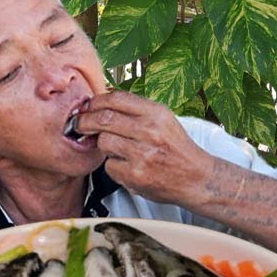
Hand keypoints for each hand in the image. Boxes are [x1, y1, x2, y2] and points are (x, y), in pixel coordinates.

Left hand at [73, 91, 212, 204]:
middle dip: (85, 121)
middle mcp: (150, 131)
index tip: (87, 107)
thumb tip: (103, 102)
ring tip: (113, 148)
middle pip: (103, 119)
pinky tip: (126, 166)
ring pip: (103, 142)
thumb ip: (136, 111)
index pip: (116, 99)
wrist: (197, 178)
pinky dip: (113, 166)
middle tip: (80, 125)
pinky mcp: (135, 175)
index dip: (96, 102)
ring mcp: (142, 154)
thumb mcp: (163, 120)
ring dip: (102, 145)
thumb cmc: (176, 149)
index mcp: (156, 113)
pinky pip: (109, 166)